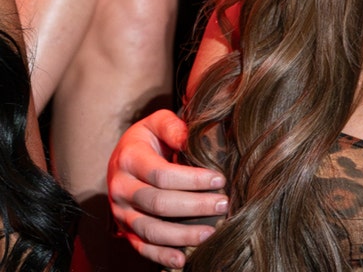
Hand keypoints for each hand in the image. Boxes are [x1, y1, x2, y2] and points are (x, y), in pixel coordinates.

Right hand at [107, 110, 227, 268]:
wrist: (123, 156)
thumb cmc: (150, 138)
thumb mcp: (157, 122)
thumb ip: (174, 127)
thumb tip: (192, 138)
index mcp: (129, 159)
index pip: (162, 174)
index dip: (192, 180)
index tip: (220, 180)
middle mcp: (121, 187)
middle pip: (158, 203)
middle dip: (194, 206)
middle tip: (224, 205)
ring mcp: (121, 211)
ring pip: (149, 229)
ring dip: (181, 235)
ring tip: (211, 233)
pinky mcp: (124, 227)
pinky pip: (140, 246)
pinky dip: (160, 255)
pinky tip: (182, 260)